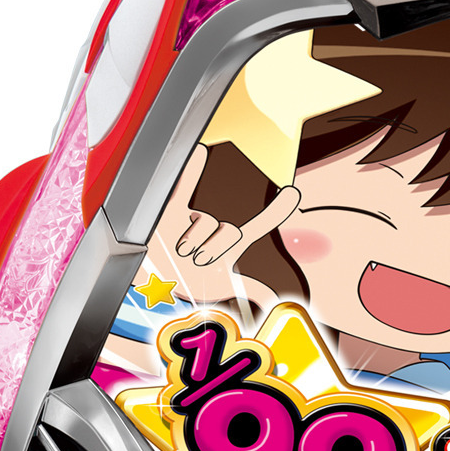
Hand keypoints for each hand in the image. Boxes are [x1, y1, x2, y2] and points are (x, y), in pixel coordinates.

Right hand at [150, 144, 300, 310]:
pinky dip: (192, 170)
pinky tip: (201, 153)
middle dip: (216, 249)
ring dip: (194, 241)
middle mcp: (216, 228)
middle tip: (200, 261)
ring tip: (182, 253)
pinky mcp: (170, 211)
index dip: (276, 211)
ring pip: (206, 222)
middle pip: (230, 231)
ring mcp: (195, 218)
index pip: (259, 224)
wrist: (157, 280)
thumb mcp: (223, 288)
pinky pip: (183, 186)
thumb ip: (252, 290)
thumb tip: (275, 297)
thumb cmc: (190, 282)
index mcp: (231, 245)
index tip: (292, 193)